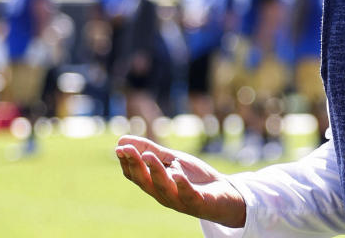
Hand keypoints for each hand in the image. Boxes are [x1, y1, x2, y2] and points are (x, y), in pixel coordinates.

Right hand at [115, 135, 246, 227]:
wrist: (224, 194)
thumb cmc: (194, 178)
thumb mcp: (172, 160)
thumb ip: (152, 151)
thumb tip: (122, 140)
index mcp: (155, 185)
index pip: (135, 175)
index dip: (127, 162)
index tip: (120, 147)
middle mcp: (163, 194)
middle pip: (145, 181)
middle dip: (135, 165)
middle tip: (127, 149)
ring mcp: (180, 200)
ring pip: (163, 188)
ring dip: (155, 171)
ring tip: (148, 156)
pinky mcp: (198, 203)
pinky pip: (188, 195)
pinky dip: (182, 185)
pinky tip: (177, 174)